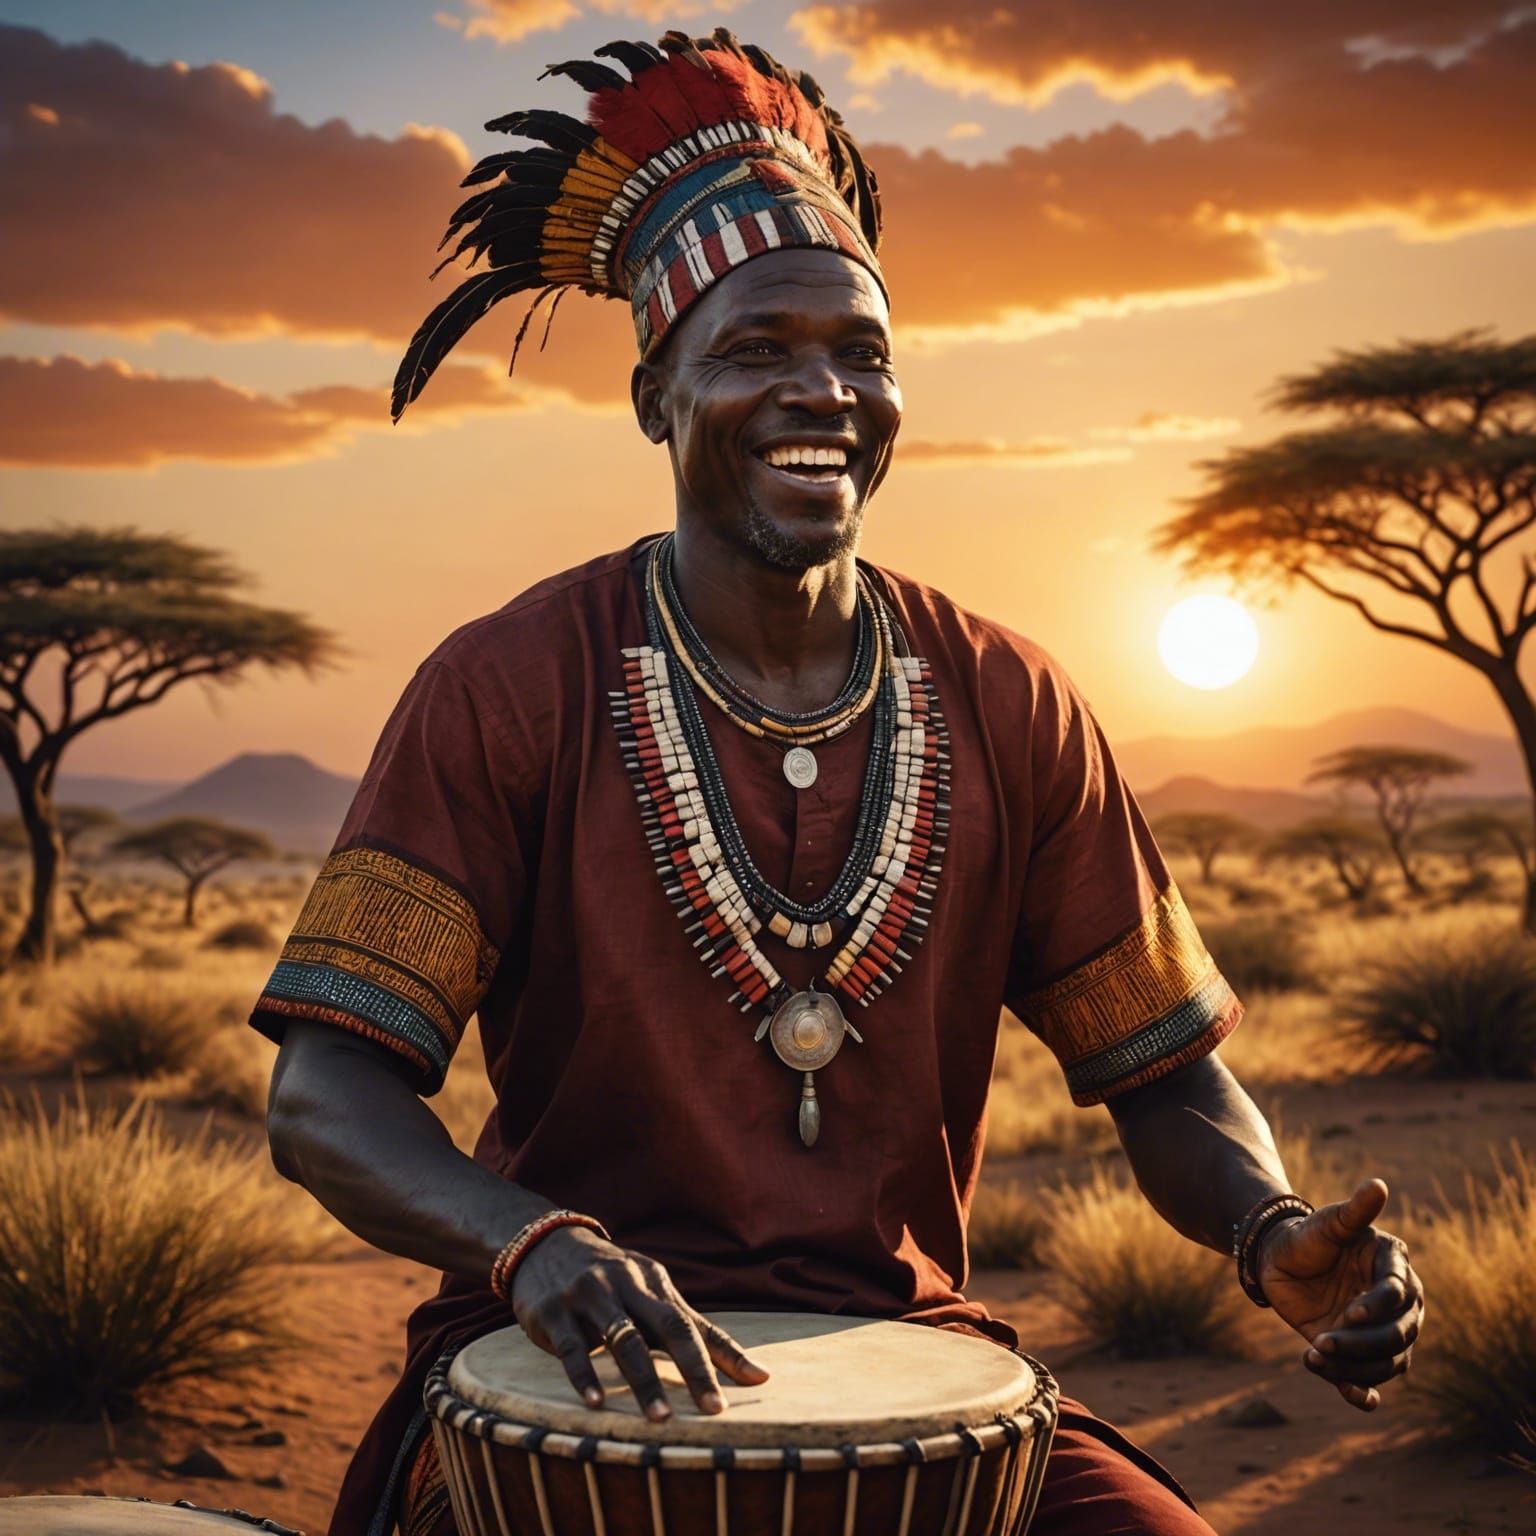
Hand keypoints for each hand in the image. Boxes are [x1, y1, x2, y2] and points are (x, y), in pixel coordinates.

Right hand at [510, 1226, 769, 1421]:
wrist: (544, 1245)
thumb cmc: (611, 1280)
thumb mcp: (649, 1292)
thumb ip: (693, 1329)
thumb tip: (755, 1373)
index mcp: (654, 1281)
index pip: (695, 1322)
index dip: (725, 1354)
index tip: (757, 1381)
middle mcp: (626, 1283)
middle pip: (667, 1327)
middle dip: (693, 1368)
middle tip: (712, 1408)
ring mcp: (588, 1294)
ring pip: (623, 1339)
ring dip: (643, 1380)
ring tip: (660, 1418)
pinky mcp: (553, 1312)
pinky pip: (571, 1348)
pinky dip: (585, 1376)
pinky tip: (596, 1403)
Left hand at [1258, 1178, 1423, 1411]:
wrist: (1278, 1259)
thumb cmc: (1307, 1236)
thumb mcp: (1327, 1223)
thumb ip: (1353, 1211)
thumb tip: (1378, 1185)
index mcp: (1394, 1269)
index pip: (1399, 1295)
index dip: (1377, 1307)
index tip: (1349, 1314)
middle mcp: (1396, 1305)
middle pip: (1399, 1335)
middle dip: (1363, 1343)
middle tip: (1323, 1342)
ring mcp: (1378, 1331)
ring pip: (1387, 1361)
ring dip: (1356, 1367)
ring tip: (1315, 1357)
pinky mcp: (1358, 1352)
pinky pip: (1371, 1380)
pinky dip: (1365, 1391)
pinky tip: (1360, 1399)